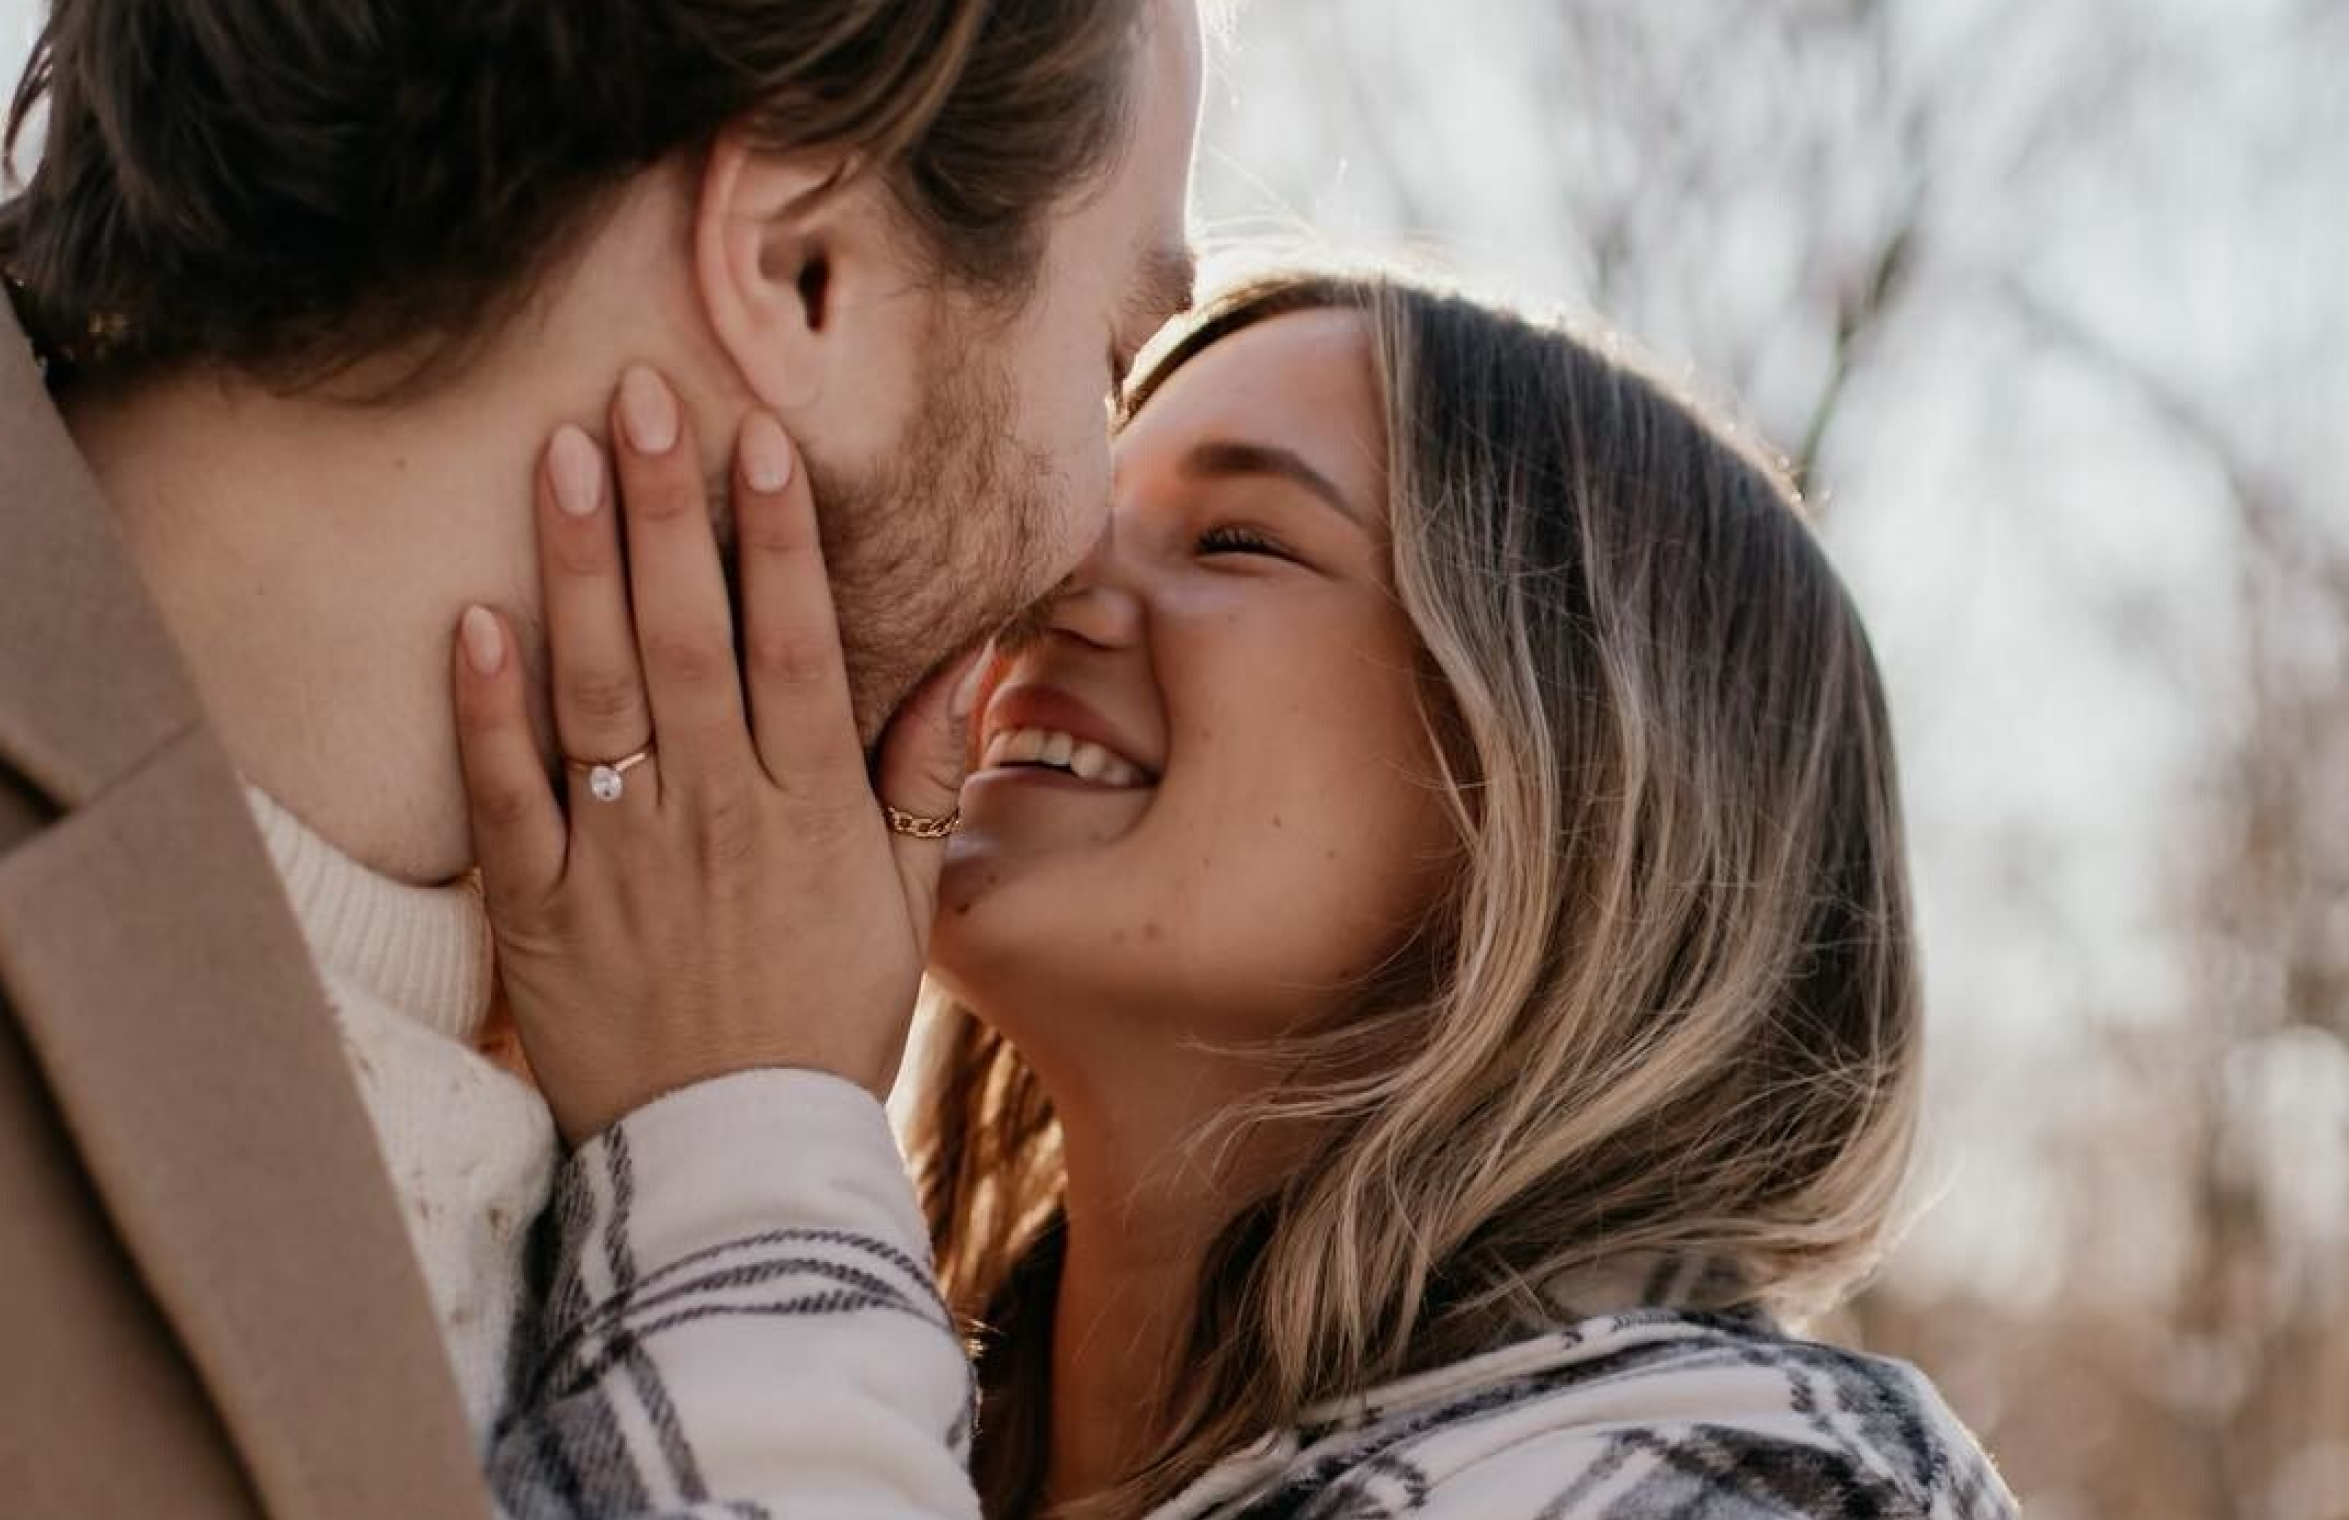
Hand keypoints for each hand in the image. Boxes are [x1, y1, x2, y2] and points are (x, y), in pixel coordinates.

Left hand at [449, 365, 976, 1146]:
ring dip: (579, 568)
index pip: (795, 645)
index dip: (778, 537)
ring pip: (597, 690)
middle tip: (639, 393)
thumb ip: (919, 777)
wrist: (733, 1161)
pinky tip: (474, 616)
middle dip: (668, 509)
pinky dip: (486, 710)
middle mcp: (718, 815)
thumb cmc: (826, 1025)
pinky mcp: (539, 908)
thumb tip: (956, 658)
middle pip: (688, 637)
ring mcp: (621, 858)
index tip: (759, 436)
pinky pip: (508, 796)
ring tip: (560, 456)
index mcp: (811, 811)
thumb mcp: (903, 905)